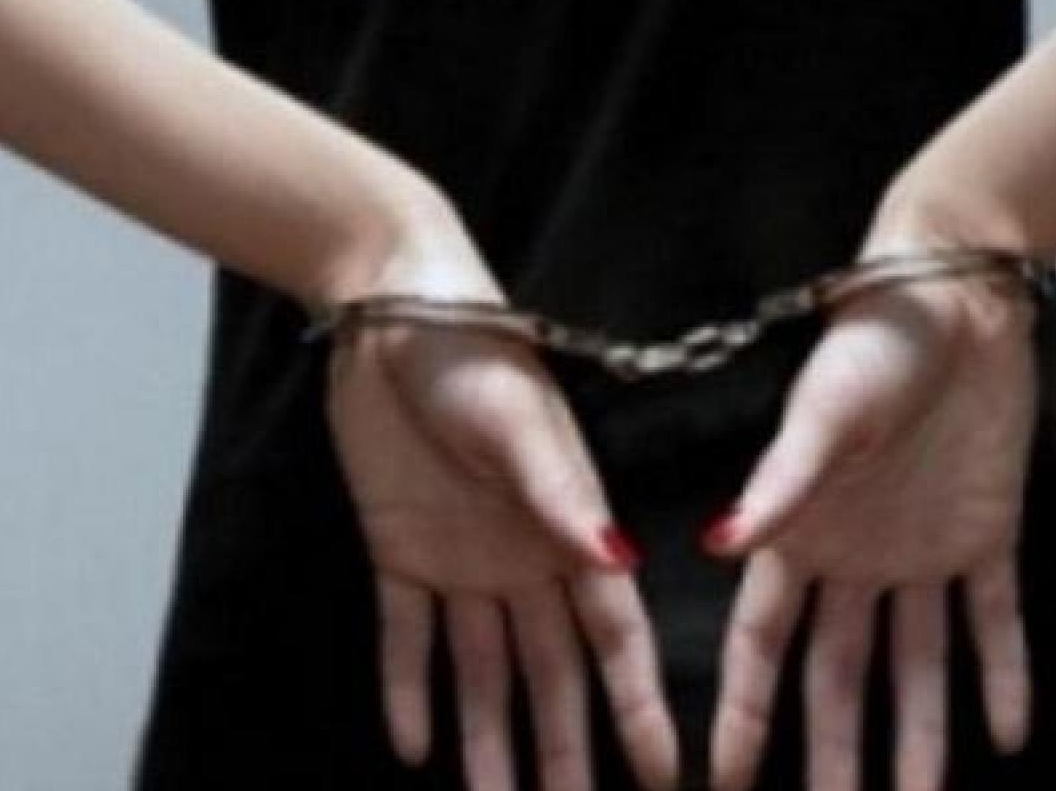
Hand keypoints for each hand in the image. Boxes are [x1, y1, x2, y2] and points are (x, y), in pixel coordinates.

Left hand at [324, 218, 678, 790]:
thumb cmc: (474, 352)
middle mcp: (526, 559)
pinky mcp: (400, 551)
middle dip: (564, 748)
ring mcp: (463, 561)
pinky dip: (409, 691)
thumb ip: (560, 496)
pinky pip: (406, 637)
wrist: (390, 312)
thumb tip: (616, 566)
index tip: (665, 774)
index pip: (614, 636)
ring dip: (487, 738)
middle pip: (551, 673)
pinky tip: (415, 748)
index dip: (638, 706)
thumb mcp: (518, 422)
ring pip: (481, 671)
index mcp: (571, 528)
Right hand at [704, 256, 1038, 790]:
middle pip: (837, 675)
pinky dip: (1001, 677)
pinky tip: (1006, 735)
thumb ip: (779, 485)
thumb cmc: (873, 344)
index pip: (761, 643)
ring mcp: (919, 552)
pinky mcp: (985, 536)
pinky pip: (993, 621)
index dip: (744, 711)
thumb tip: (717, 547)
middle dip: (833, 750)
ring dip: (918, 734)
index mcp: (799, 532)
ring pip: (914, 664)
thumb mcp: (822, 413)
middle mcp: (852, 557)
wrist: (960, 299)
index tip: (728, 781)